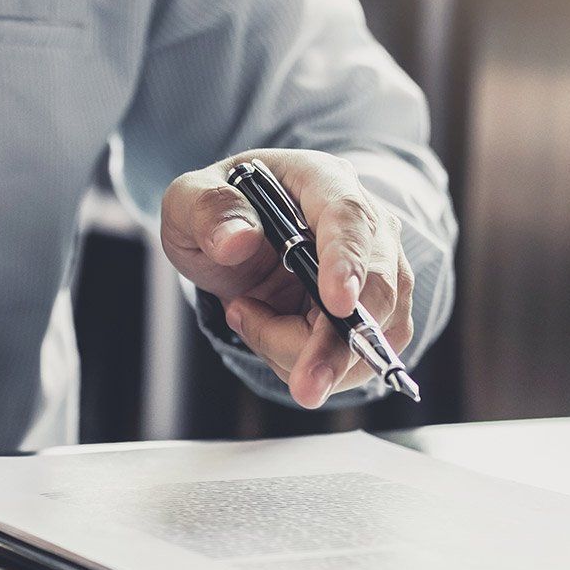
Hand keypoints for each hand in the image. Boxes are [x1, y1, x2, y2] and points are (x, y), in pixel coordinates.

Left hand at [161, 149, 413, 408]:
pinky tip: (271, 332)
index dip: (347, 262)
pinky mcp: (378, 315)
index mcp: (322, 181)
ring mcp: (380, 271)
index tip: (339, 304)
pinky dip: (309, 363)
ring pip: (368, 335)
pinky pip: (357, 359)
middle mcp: (366, 224)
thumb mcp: (189, 200)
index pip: (348, 218)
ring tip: (246, 314)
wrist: (239, 238)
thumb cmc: (220, 213)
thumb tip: (236, 241)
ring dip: (301, 353)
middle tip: (303, 387)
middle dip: (337, 346)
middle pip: (375, 290)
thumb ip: (206, 211)